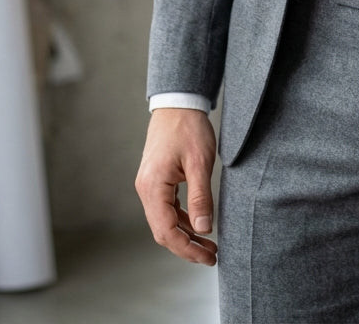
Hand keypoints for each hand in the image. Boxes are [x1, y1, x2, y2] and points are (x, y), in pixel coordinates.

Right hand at [135, 108, 217, 264]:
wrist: (178, 103)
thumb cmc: (188, 127)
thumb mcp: (200, 162)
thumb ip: (201, 197)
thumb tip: (204, 228)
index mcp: (153, 186)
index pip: (166, 230)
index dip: (187, 248)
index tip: (208, 256)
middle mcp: (146, 189)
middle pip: (163, 231)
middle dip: (186, 246)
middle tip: (211, 255)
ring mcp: (150, 185)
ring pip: (164, 221)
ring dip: (185, 234)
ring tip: (208, 244)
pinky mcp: (156, 180)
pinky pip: (167, 208)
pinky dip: (182, 220)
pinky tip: (199, 224)